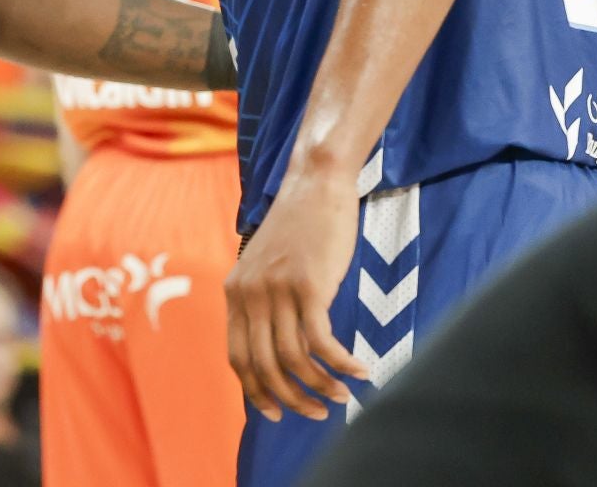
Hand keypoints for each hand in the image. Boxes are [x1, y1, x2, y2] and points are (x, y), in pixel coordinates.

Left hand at [225, 169, 368, 422]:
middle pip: (264, 366)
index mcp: (235, 292)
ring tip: (343, 397)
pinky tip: (360, 371)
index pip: (238, 358)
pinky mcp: (308, 284)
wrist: (316, 184)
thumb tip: (278, 349)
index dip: (256, 392)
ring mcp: (277, 289)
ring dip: (320, 386)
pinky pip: (321, 341)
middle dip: (291, 399)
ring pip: (294, 359)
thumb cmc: (300, 228)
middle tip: (318, 413)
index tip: (277, 413)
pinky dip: (340, 363)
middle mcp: (250, 293)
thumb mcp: (268, 265)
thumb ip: (265, 301)